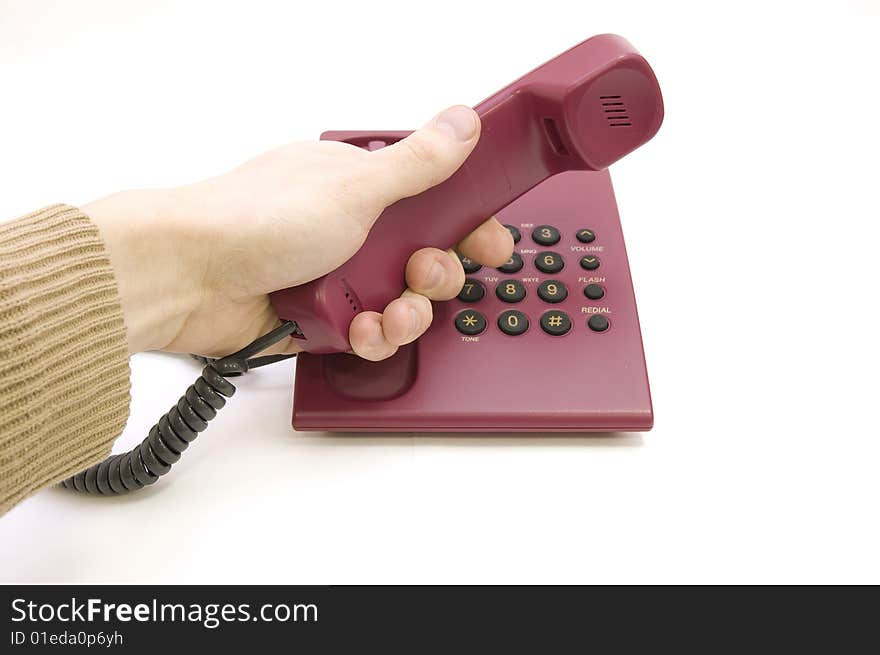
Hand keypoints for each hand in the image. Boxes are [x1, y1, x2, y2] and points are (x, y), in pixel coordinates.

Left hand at [84, 105, 513, 359]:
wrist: (186, 279)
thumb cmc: (253, 220)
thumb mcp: (352, 188)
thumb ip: (417, 162)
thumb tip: (461, 121)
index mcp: (360, 186)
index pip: (433, 201)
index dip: (467, 223)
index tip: (488, 240)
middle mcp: (351, 230)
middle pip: (425, 258)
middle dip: (437, 274)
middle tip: (424, 273)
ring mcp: (335, 277)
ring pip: (401, 303)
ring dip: (407, 313)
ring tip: (390, 310)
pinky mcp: (320, 319)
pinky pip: (368, 335)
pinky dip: (370, 338)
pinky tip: (358, 330)